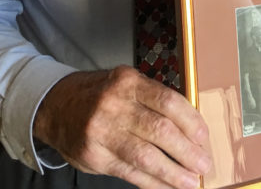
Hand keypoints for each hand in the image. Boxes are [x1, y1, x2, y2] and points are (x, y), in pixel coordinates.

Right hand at [33, 66, 210, 188]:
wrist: (56, 105)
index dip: (191, 122)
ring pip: (146, 156)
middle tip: (204, 164)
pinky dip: (152, 183)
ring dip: (173, 173)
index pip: (168, 102)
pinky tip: (167, 187)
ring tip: (191, 182)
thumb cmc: (101, 95)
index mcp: (128, 82)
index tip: (204, 138)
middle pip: (160, 131)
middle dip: (188, 151)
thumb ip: (154, 101)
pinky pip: (129, 173)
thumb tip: (192, 129)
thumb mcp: (126, 84)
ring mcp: (102, 132)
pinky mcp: (95, 156)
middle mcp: (114, 105)